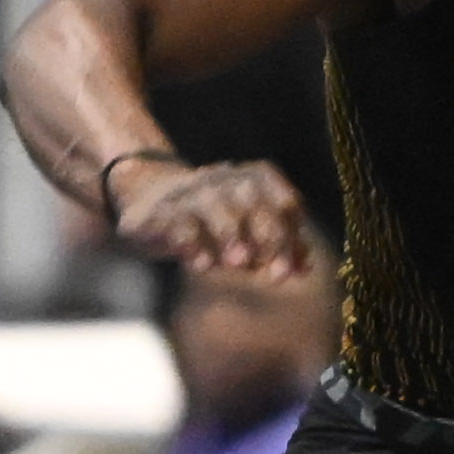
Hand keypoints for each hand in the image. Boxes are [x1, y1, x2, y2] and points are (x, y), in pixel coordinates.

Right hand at [108, 156, 311, 278]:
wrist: (149, 199)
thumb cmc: (211, 219)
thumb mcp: (248, 230)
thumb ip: (277, 245)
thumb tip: (304, 267)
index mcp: (254, 179)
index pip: (283, 203)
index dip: (291, 238)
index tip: (290, 272)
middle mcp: (225, 179)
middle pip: (254, 199)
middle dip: (268, 235)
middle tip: (274, 274)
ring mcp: (191, 192)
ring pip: (216, 206)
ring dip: (231, 234)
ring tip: (238, 265)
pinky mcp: (161, 212)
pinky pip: (179, 223)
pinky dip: (192, 243)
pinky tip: (201, 264)